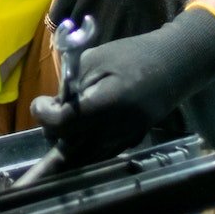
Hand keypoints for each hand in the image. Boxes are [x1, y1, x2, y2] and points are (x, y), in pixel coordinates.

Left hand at [29, 5, 214, 167]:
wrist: (175, 65)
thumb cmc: (133, 55)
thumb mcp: (95, 59)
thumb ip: (72, 84)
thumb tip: (56, 104)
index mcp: (105, 105)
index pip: (63, 123)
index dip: (44, 115)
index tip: (39, 103)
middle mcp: (115, 129)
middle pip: (70, 148)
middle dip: (52, 134)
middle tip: (47, 116)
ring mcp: (125, 139)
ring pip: (85, 158)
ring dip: (65, 151)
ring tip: (53, 139)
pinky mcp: (131, 141)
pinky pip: (100, 153)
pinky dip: (84, 150)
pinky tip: (75, 139)